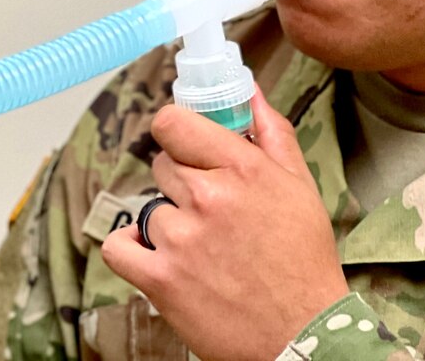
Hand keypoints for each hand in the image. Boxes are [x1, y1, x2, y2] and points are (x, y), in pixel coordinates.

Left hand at [100, 90, 348, 360]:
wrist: (307, 338)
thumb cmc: (304, 264)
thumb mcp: (300, 188)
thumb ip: (270, 132)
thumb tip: (249, 89)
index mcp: (242, 168)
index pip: (173, 122)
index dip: (175, 133)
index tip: (184, 146)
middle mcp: (208, 197)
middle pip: (162, 165)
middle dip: (182, 184)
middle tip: (211, 213)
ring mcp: (181, 238)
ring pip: (148, 208)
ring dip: (168, 224)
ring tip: (203, 249)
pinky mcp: (161, 279)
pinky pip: (118, 246)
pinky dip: (129, 250)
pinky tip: (154, 256)